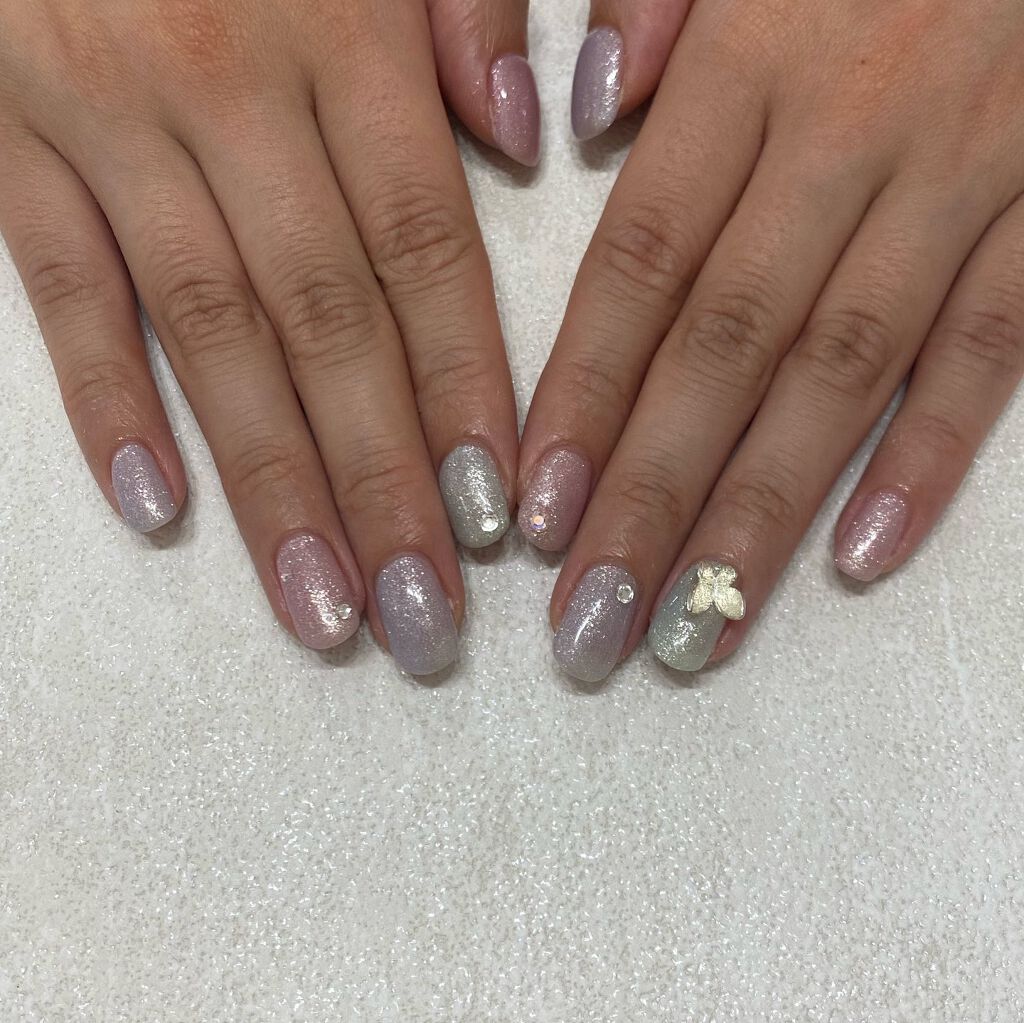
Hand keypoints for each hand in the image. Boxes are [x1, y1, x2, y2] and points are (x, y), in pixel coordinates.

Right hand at [0, 0, 539, 671]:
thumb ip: (461, 4)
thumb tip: (519, 138)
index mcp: (341, 26)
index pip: (424, 250)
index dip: (463, 389)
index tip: (496, 514)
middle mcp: (228, 86)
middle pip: (326, 324)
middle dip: (382, 484)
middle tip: (424, 619)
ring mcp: (105, 119)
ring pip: (207, 336)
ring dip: (270, 486)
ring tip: (323, 610)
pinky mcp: (4, 134)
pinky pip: (61, 289)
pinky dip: (106, 401)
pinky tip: (156, 509)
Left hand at [522, 0, 1023, 680]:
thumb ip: (654, 2)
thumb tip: (588, 113)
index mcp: (751, 59)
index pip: (637, 268)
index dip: (581, 402)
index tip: (533, 514)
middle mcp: (846, 134)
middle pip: (724, 351)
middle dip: (650, 500)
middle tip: (591, 623)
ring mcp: (962, 177)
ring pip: (843, 376)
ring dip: (762, 515)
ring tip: (696, 630)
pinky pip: (995, 349)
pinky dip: (932, 457)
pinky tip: (858, 557)